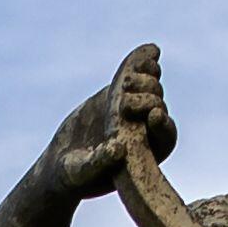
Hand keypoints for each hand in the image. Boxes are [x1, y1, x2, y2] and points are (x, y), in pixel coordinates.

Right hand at [35, 45, 173, 200]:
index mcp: (146, 154)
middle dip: (146, 97)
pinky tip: (149, 50)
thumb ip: (100, 162)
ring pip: (151, 88)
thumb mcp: (84, 172)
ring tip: (134, 73)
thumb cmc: (75, 176)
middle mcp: (145, 130)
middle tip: (124, 94)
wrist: (62, 162)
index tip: (154, 115)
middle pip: (157, 106)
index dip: (163, 125)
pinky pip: (136, 75)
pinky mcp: (119, 95)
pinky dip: (142, 62)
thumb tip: (118, 148)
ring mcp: (133, 110)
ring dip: (146, 78)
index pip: (164, 136)